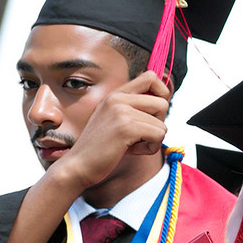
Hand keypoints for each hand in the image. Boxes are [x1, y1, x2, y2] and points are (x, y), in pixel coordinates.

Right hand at [60, 71, 172, 189]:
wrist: (78, 165)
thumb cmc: (100, 147)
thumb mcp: (115, 120)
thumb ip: (134, 108)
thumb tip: (163, 101)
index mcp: (116, 94)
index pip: (151, 77)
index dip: (161, 93)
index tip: (154, 112)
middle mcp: (118, 98)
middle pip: (162, 102)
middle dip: (159, 123)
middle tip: (141, 134)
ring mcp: (121, 111)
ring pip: (162, 123)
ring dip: (153, 140)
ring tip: (133, 145)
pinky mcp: (126, 128)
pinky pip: (158, 135)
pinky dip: (150, 148)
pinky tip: (132, 151)